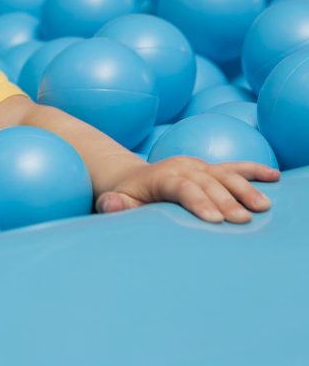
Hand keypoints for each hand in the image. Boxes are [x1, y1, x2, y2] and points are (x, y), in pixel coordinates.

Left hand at [94, 156, 280, 223]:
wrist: (129, 177)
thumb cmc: (124, 196)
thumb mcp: (114, 201)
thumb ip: (112, 205)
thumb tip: (111, 204)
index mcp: (161, 176)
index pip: (182, 187)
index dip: (198, 201)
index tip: (214, 219)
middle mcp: (182, 167)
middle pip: (208, 183)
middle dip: (226, 201)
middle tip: (242, 220)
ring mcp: (198, 166)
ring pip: (225, 175)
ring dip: (245, 189)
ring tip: (262, 206)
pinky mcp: (209, 168)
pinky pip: (234, 168)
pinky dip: (254, 170)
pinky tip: (274, 176)